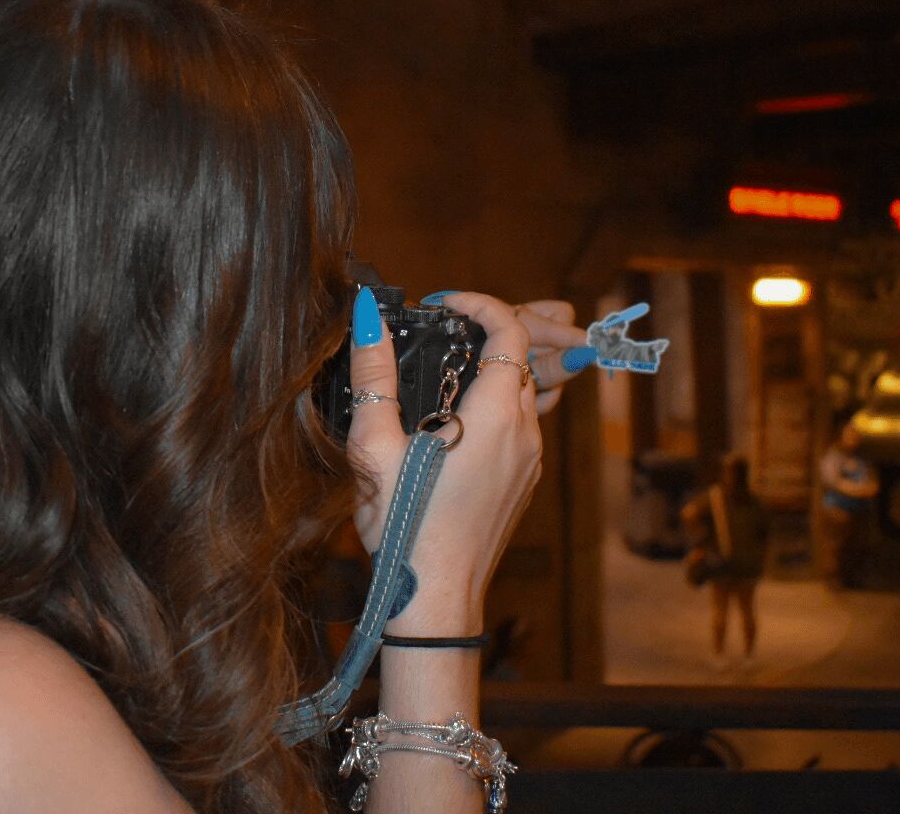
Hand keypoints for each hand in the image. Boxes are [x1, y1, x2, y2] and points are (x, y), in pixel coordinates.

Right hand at [348, 291, 586, 631]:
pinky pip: (523, 425)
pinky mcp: (525, 481)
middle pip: (525, 358)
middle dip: (493, 331)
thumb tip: (369, 320)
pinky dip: (500, 403)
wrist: (436, 597)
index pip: (511, 332)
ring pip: (527, 392)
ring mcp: (530, 459)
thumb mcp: (375, 447)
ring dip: (498, 368)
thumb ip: (373, 378)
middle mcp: (524, 433)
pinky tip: (459, 416)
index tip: (447, 304)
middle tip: (451, 324)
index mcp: (493, 416)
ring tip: (452, 365)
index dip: (483, 304)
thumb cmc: (404, 528)